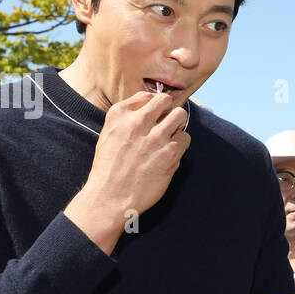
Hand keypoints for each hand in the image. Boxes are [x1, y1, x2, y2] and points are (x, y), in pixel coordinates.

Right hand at [64, 90, 190, 253]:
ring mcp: (155, 136)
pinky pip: (185, 138)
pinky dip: (180, 145)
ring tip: (169, 139)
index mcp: (119, 114)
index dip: (154, 105)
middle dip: (168, 111)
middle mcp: (137, 121)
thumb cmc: (108, 170)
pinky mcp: (170, 153)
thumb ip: (127, 120)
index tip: (155, 115)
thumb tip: (151, 109)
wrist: (110, 198)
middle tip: (165, 125)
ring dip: (177, 126)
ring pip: (180, 115)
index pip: (147, 95)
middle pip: (165, 100)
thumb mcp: (109, 135)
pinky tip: (169, 155)